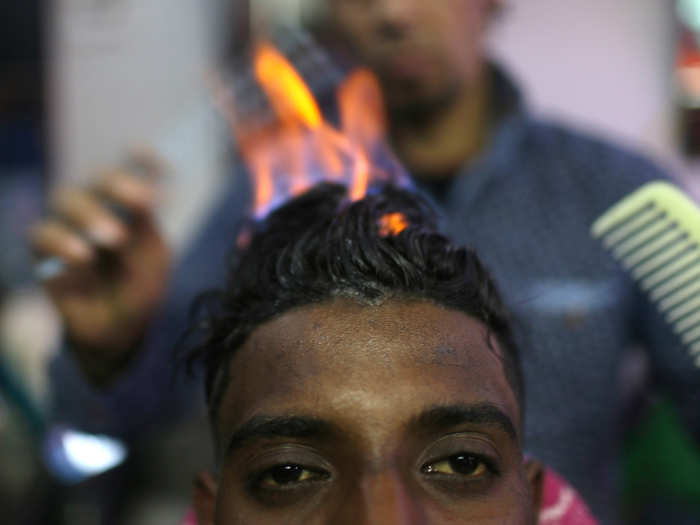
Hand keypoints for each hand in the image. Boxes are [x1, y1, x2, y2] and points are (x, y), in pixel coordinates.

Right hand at [30, 155, 170, 384]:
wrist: (119, 333)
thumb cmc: (139, 290)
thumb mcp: (152, 257)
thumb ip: (146, 226)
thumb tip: (148, 193)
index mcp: (129, 207)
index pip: (131, 170)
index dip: (140, 158)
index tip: (148, 152)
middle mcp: (98, 208)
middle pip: (97, 178)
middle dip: (117, 183)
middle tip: (141, 201)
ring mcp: (69, 227)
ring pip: (65, 198)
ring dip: (90, 213)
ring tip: (114, 238)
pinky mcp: (45, 253)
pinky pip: (42, 234)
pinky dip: (62, 241)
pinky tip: (83, 257)